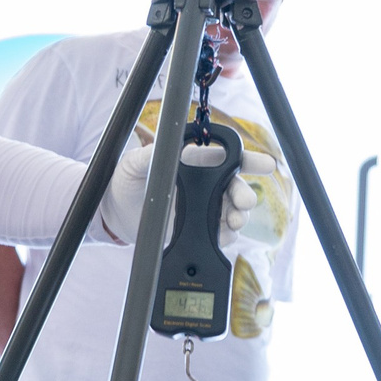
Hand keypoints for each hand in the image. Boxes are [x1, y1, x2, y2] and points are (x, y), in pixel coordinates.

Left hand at [99, 140, 275, 243]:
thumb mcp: (134, 162)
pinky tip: (223, 234)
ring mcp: (202, 209)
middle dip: (246, 195)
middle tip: (245, 202)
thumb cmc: (125, 179)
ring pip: (233, 212)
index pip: (228, 159)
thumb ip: (153, 153)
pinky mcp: (196, 230)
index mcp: (195, 163)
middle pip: (236, 188)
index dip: (250, 160)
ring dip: (240, 216)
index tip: (266, 164)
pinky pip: (220, 234)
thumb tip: (168, 145)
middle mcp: (204, 186)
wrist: (114, 212)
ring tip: (235, 220)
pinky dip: (226, 235)